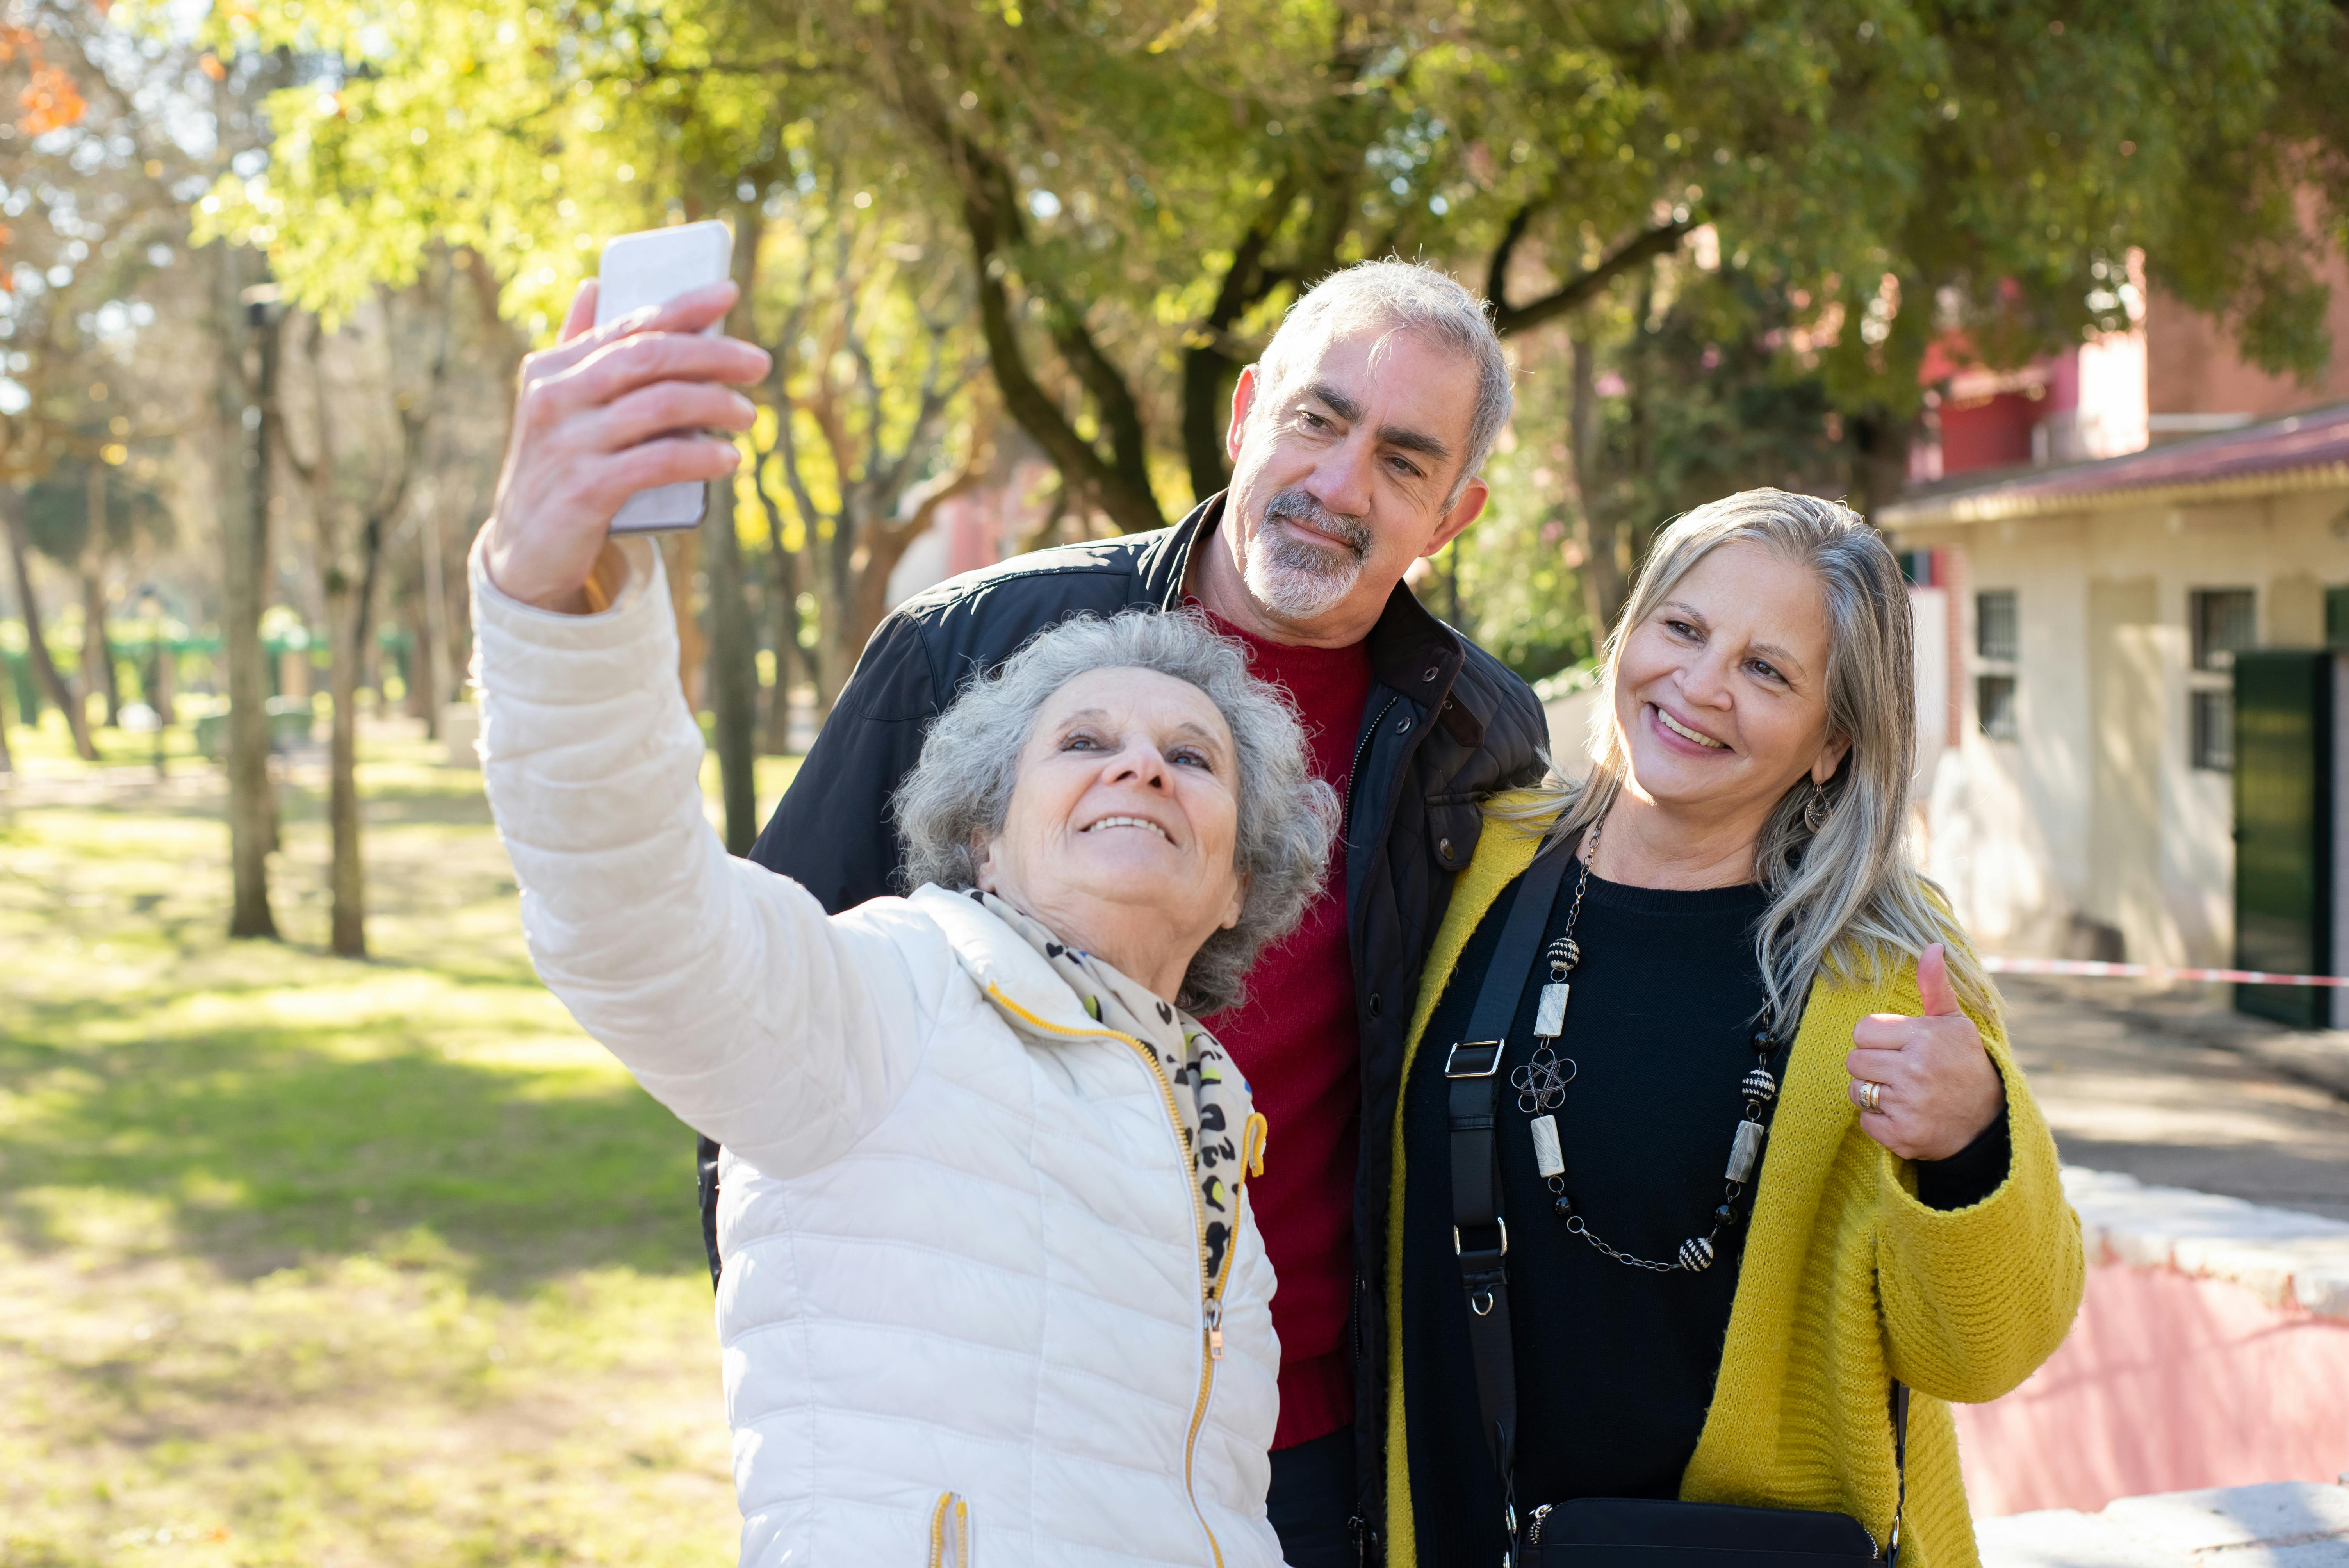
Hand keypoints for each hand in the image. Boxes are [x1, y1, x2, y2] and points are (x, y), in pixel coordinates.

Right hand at [482, 278, 771, 611]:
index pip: (627, 325)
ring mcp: (568, 444)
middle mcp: (555, 398)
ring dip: (717, 406)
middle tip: (759, 364)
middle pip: (649, 356)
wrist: (523, 552)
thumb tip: (595, 286)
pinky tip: (729, 459)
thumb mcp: (557, 406)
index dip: (683, 307)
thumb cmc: (555, 470)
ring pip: (661, 405)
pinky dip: (701, 457)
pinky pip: (658, 461)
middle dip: (713, 353)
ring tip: (749, 416)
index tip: (729, 293)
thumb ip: (576, 349)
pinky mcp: (586, 490)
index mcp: (550, 369)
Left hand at [1844, 943, 2004, 1161]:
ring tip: (1901, 1092)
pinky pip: (1865, 1122)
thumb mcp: (1954, 1023)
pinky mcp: (1902, 1135)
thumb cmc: (1964, 1064)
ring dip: (1872, 1093)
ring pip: (1856, 1091)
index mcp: (1923, 1038)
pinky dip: (1879, 1122)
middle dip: (1871, 1066)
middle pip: (1854, 1061)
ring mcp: (1908, 1104)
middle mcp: (1914, 1070)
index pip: (1863, 1030)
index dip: (1875, 1039)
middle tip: (1898, 1071)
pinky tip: (1904, 1115)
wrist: (1988, 1122)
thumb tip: (1932, 946)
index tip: (1897, 1047)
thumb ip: (1935, 986)